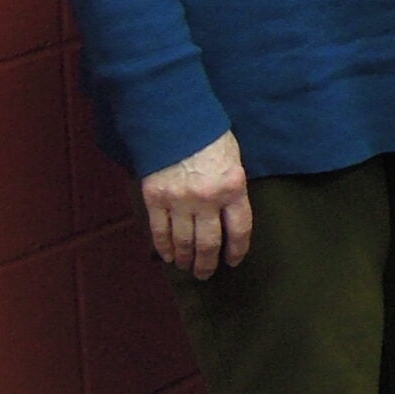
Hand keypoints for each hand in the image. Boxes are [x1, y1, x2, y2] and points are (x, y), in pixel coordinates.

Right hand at [140, 131, 250, 279]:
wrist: (176, 120)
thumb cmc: (211, 137)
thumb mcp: (234, 160)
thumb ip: (232, 189)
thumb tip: (228, 215)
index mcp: (233, 187)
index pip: (239, 229)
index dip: (237, 250)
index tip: (233, 261)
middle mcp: (207, 199)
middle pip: (209, 242)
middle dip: (208, 263)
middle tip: (206, 273)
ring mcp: (178, 201)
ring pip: (183, 242)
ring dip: (186, 259)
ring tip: (188, 268)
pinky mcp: (155, 199)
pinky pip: (159, 231)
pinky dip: (163, 247)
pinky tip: (168, 256)